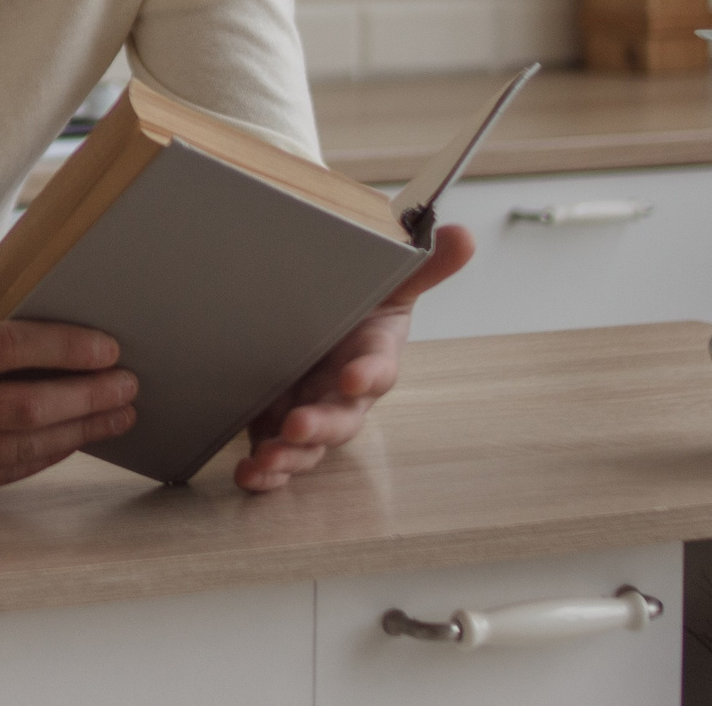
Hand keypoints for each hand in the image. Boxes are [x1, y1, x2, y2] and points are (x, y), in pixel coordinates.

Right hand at [0, 315, 137, 502]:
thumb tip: (58, 341)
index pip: (9, 350)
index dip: (65, 348)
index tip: (108, 347)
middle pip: (25, 407)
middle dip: (87, 396)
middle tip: (128, 384)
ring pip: (21, 447)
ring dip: (78, 429)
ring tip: (116, 413)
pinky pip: (1, 474)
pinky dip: (43, 456)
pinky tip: (72, 438)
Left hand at [235, 223, 476, 492]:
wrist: (327, 314)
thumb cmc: (362, 303)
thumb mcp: (390, 280)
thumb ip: (424, 264)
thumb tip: (463, 235)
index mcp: (372, 353)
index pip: (379, 366)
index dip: (369, 373)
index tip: (354, 376)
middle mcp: (345, 391)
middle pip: (342, 417)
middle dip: (321, 425)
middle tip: (297, 425)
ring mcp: (313, 409)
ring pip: (308, 445)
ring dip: (288, 456)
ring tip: (265, 462)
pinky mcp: (278, 422)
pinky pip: (276, 453)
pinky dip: (264, 470)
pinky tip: (249, 475)